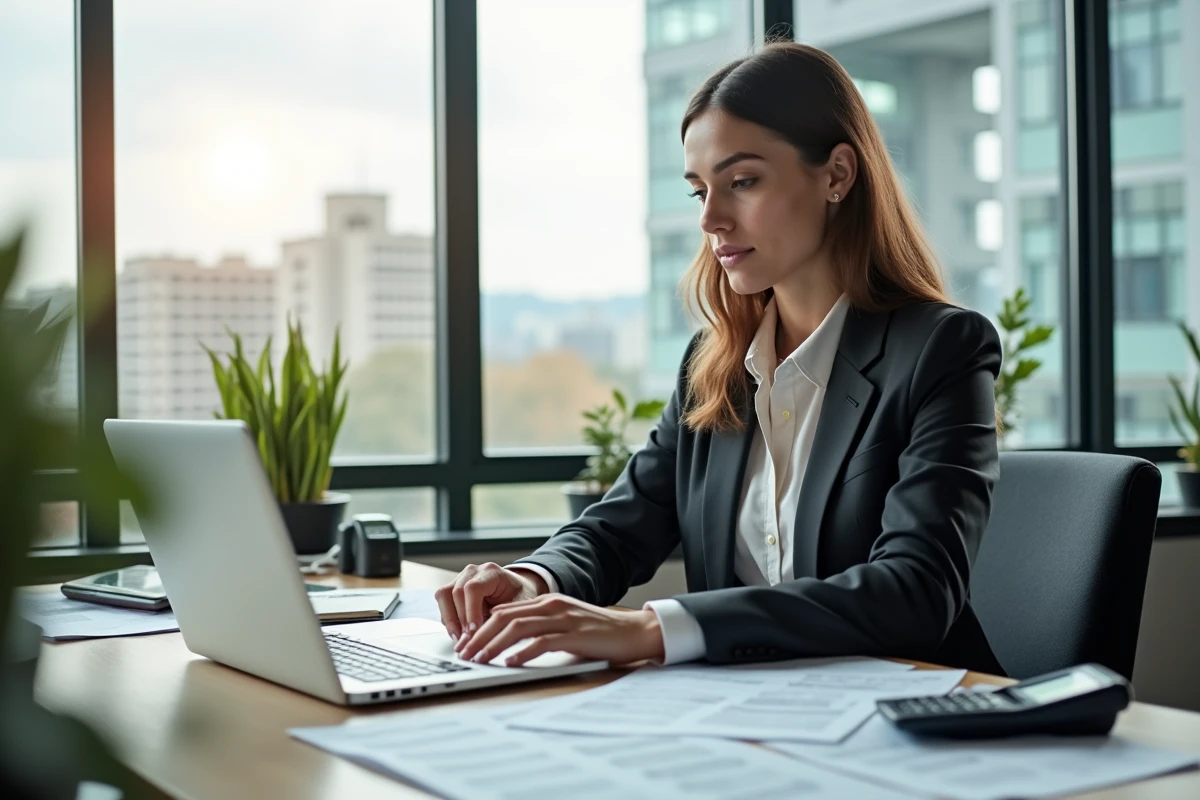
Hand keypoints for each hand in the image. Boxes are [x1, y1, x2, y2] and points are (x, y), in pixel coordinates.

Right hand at [433, 562, 547, 640]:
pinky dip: (448, 621)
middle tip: (467, 641)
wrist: (517, 589)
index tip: (473, 631)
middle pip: (455, 592)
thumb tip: (483, 639)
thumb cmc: (519, 597)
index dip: (471, 611)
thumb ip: (501, 620)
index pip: (473, 588)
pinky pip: (444, 603)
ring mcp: (461, 578)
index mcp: (491, 572)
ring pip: (443, 595)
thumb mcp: (518, 607)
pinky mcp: (453, 589)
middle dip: (460, 620)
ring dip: (450, 620)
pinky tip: (459, 635)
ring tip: (460, 640)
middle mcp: (473, 572)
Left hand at [455, 594, 664, 666]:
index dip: (480, 627)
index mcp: (547, 602)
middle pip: (504, 617)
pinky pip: (541, 642)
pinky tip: (509, 663)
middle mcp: (552, 605)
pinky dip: (522, 652)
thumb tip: (508, 641)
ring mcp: (563, 618)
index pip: (503, 611)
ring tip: (478, 659)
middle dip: (479, 636)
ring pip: (517, 627)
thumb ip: (540, 627)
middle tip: (463, 654)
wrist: (634, 632)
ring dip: (493, 644)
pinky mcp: (575, 634)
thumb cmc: (598, 634)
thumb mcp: (564, 625)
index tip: (465, 645)